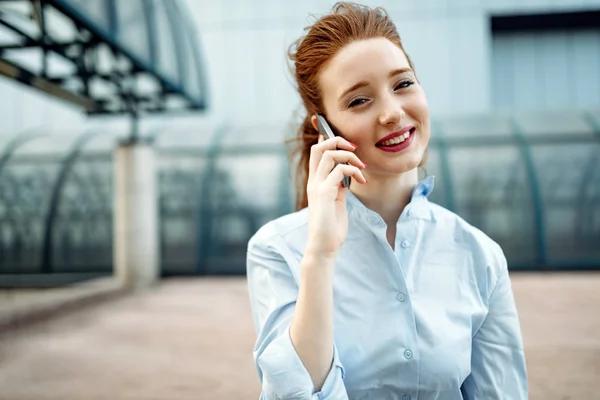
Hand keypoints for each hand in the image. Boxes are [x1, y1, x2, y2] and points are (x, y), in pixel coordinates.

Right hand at [305, 135, 366, 260]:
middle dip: (337, 141)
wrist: (323, 247)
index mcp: (315, 182)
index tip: (343, 141)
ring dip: (349, 155)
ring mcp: (317, 186)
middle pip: (318, 147)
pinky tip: (361, 180)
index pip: (316, 153)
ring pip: (328, 154)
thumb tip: (347, 175)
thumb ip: (338, 187)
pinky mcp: (324, 193)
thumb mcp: (336, 201)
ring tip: (361, 166)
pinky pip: (339, 170)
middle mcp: (313, 181)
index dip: (326, 140)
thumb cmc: (330, 227)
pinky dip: (354, 171)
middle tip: (354, 149)